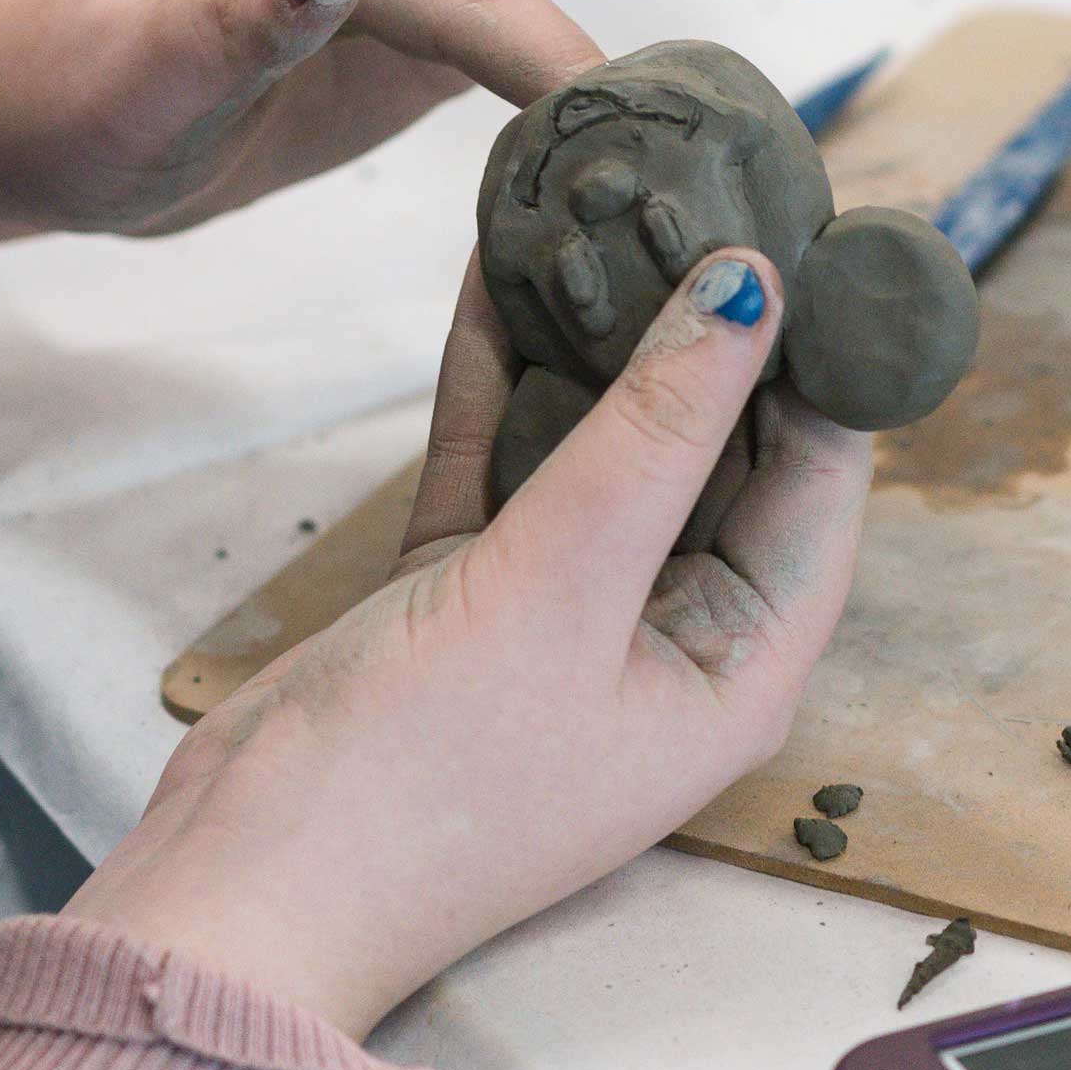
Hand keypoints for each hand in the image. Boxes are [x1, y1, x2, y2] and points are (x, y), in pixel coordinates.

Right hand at [61, 248, 872, 1037]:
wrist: (245, 888)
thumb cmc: (427, 781)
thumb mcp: (564, 584)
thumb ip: (657, 431)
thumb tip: (753, 291)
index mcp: (739, 666)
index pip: (820, 482)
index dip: (826, 357)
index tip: (820, 227)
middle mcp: (667, 635)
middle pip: (716, 451)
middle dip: (706, 326)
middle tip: (702, 181)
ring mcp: (561, 612)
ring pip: (601, 443)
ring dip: (597, 334)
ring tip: (607, 198)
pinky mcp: (465, 593)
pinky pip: (502, 456)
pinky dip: (497, 372)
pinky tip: (495, 266)